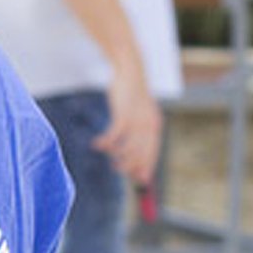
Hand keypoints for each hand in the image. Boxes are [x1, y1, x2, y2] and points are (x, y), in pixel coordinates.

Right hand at [92, 67, 162, 186]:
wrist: (131, 72)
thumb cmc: (133, 94)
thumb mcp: (140, 112)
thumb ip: (140, 130)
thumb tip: (133, 147)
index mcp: (154, 126)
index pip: (152, 153)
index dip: (145, 168)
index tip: (139, 180)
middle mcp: (149, 126)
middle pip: (140, 155)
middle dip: (129, 166)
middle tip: (117, 168)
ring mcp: (137, 121)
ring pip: (128, 148)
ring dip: (116, 155)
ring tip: (108, 155)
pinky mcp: (124, 115)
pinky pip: (113, 136)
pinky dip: (105, 143)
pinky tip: (97, 144)